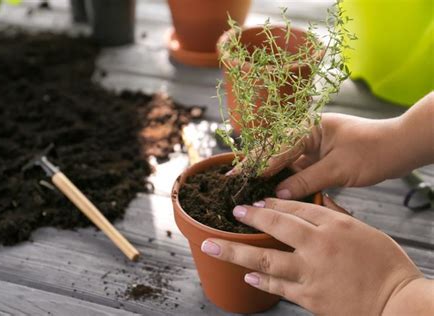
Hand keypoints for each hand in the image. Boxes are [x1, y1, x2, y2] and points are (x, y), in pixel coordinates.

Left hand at [200, 198, 425, 314]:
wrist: (398, 303)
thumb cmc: (386, 264)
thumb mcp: (364, 230)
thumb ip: (336, 215)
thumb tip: (317, 199)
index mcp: (333, 225)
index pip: (294, 208)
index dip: (270, 205)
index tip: (254, 204)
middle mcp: (318, 246)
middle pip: (274, 227)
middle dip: (249, 219)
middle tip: (231, 214)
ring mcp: (310, 273)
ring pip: (265, 259)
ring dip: (235, 252)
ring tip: (212, 246)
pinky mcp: (309, 298)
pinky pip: (277, 287)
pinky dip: (260, 280)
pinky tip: (247, 275)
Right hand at [227, 92, 433, 199]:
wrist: (401, 147)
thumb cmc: (374, 150)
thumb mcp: (338, 168)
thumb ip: (307, 180)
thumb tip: (279, 194)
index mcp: (310, 128)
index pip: (276, 148)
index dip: (256, 164)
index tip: (237, 176)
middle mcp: (308, 134)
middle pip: (274, 151)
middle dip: (254, 165)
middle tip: (233, 179)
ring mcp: (314, 146)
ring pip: (285, 161)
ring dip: (269, 174)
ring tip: (247, 187)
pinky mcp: (320, 157)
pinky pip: (298, 168)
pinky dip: (287, 179)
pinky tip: (274, 190)